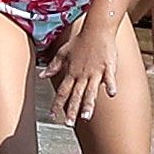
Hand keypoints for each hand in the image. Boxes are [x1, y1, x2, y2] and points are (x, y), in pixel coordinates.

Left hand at [41, 1, 126, 129]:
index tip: (53, 116)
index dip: (57, 104)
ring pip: (91, 91)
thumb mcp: (63, 53)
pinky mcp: (108, 66)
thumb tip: (42, 75)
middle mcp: (82, 74)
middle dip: (71, 110)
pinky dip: (110, 85)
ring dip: (88, 104)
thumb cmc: (80, 41)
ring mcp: (95, 71)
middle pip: (75, 95)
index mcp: (71, 72)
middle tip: (68, 124)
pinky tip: (112, 94)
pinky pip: (109, 77)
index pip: (62, 91)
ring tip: (86, 117)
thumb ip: (53, 66)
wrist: (96, 29)